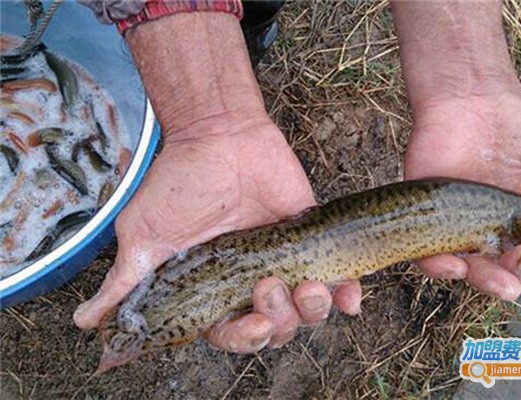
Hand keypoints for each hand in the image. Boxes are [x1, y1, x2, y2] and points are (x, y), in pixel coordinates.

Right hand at [73, 115, 361, 351]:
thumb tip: (86, 323)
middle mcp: (249, 283)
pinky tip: (351, 296)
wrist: (218, 134)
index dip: (247, 338)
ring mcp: (284, 262)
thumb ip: (126, 282)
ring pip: (308, 311)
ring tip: (311, 286)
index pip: (233, 334)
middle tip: (272, 286)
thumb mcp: (144, 235)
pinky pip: (338, 279)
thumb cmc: (178, 184)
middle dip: (280, 321)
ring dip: (314, 309)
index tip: (257, 323)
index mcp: (213, 291)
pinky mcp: (309, 240)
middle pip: (276, 329)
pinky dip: (348, 295)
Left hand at [405, 90, 520, 299]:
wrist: (471, 96)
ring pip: (470, 268)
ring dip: (487, 281)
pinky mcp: (426, 216)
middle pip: (505, 267)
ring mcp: (457, 223)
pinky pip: (428, 254)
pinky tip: (456, 266)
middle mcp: (492, 226)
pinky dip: (440, 267)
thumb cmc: (519, 124)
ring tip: (502, 284)